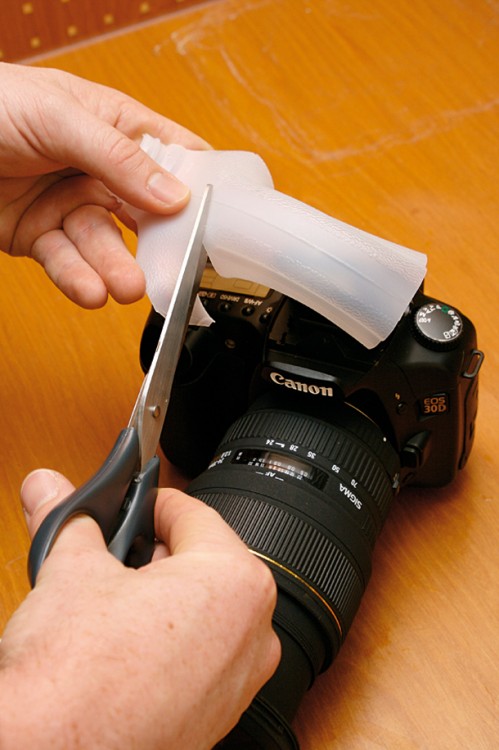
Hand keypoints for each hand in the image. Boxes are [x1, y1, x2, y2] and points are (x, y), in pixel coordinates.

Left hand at [0, 62, 209, 307]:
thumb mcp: (60, 117)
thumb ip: (119, 158)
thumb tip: (174, 194)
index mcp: (116, 127)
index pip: (174, 157)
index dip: (198, 187)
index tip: (218, 221)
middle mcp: (100, 169)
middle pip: (146, 213)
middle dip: (159, 245)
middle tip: (173, 270)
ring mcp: (71, 204)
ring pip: (106, 245)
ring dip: (117, 269)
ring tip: (125, 287)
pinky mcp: (41, 236)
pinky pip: (68, 263)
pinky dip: (79, 279)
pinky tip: (91, 290)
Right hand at [0, 470, 279, 749]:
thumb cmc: (76, 679)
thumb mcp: (71, 571)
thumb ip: (68, 519)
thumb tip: (51, 488)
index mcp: (235, 582)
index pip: (195, 514)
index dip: (153, 502)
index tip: (132, 503)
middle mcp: (253, 634)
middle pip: (204, 564)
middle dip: (156, 553)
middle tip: (114, 553)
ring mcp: (238, 683)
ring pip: (203, 613)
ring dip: (162, 599)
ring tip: (114, 602)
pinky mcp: (214, 719)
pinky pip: (200, 659)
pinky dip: (168, 644)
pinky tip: (125, 648)